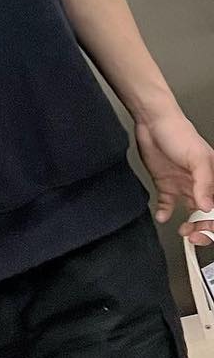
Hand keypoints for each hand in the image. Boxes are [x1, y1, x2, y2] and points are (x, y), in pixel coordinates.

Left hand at [135, 109, 213, 237]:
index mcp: (213, 180)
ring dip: (188, 226)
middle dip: (203, 229)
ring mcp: (183, 186)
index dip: (213, 222)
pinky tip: (163, 216)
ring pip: (190, 214)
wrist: (151, 122)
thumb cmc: (178, 133)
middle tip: (194, 236)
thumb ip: (204, 183)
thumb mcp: (198, 158)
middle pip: (207, 216)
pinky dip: (165, 214)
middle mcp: (200, 186)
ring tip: (182, 231)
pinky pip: (167, 206)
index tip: (207, 231)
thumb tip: (208, 207)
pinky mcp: (165, 185)